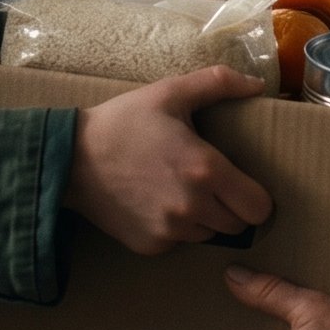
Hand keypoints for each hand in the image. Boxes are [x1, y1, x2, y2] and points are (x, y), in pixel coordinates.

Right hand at [64, 68, 273, 255]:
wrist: (70, 159)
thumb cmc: (123, 122)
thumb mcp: (169, 92)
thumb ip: (218, 83)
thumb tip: (256, 84)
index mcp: (206, 170)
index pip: (259, 207)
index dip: (256, 196)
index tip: (242, 183)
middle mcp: (193, 207)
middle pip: (238, 225)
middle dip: (232, 206)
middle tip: (211, 183)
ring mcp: (170, 231)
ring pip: (209, 235)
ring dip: (205, 218)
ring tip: (181, 189)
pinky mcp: (150, 246)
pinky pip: (179, 243)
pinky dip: (176, 228)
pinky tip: (156, 202)